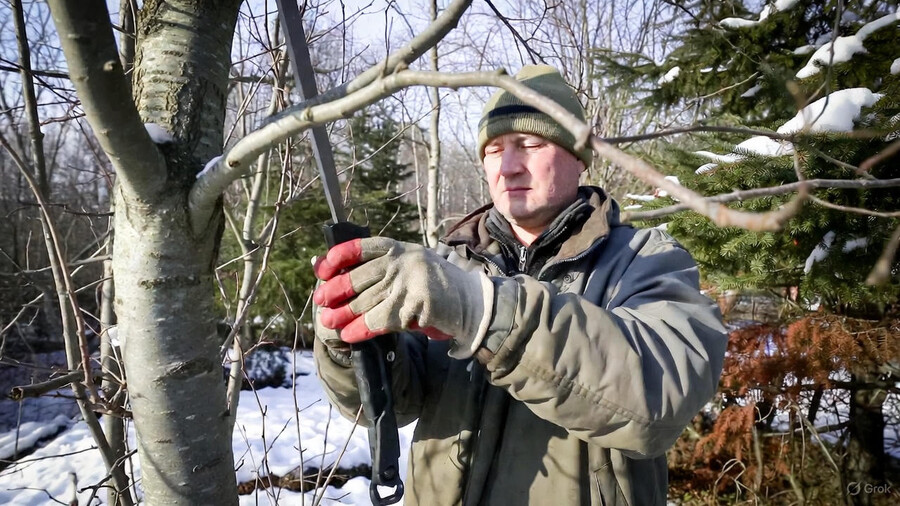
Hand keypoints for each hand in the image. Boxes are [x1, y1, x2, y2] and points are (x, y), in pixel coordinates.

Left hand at [313, 238, 493, 357]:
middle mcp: (403, 261)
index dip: (339, 257)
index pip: (363, 247)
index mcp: (399, 249)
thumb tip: (336, 274)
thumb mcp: (410, 267)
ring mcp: (410, 282)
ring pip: (366, 300)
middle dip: (336, 290)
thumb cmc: (435, 287)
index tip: (322, 269)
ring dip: (344, 313)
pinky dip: (362, 328)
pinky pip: (381, 319)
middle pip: (359, 277)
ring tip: (329, 321)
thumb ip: (381, 269)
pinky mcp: (417, 304)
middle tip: (320, 301)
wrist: (470, 303)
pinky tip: (349, 334)